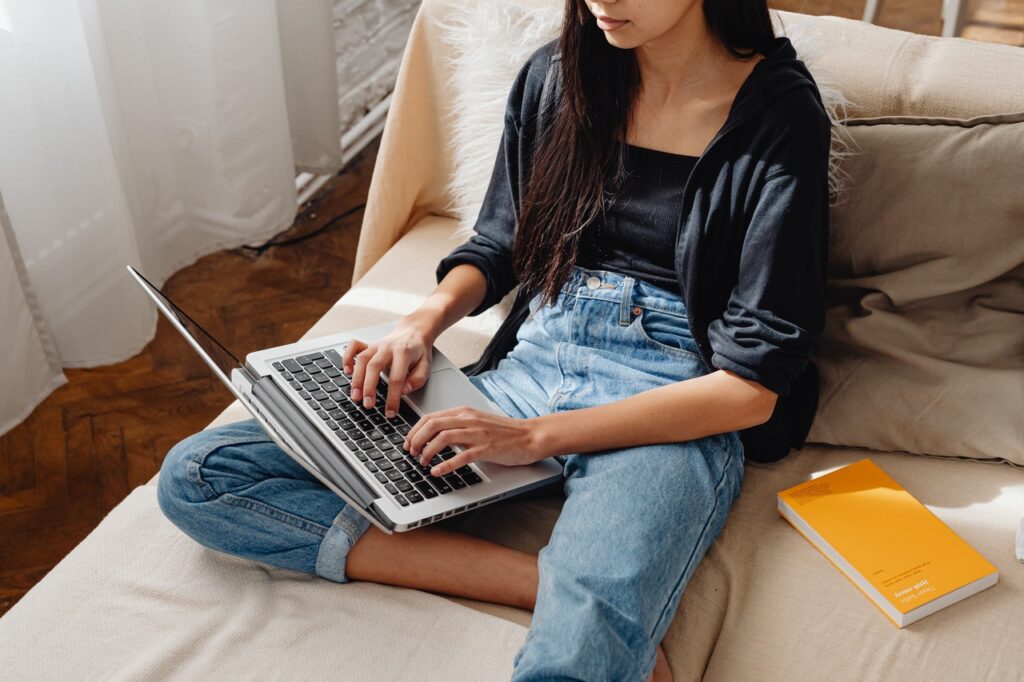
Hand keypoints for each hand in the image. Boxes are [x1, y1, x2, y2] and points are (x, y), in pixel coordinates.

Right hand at [341, 318, 433, 418]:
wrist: (414, 331)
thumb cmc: (418, 352)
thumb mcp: (426, 365)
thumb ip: (418, 379)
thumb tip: (404, 391)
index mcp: (404, 353)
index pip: (397, 378)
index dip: (393, 397)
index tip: (390, 412)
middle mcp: (388, 348)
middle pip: (374, 367)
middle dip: (369, 388)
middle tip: (368, 405)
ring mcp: (376, 345)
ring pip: (362, 359)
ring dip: (357, 379)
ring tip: (356, 396)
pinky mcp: (368, 344)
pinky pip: (354, 346)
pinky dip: (347, 357)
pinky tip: (347, 371)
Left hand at [402, 406, 546, 476]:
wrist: (530, 436)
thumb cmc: (504, 432)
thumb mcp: (477, 422)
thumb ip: (457, 425)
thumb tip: (434, 436)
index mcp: (464, 412)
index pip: (430, 417)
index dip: (414, 431)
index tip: (408, 443)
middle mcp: (469, 419)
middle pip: (432, 425)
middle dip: (416, 440)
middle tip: (411, 454)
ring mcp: (477, 433)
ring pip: (442, 438)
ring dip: (427, 452)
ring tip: (423, 462)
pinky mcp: (486, 448)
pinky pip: (461, 456)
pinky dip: (445, 465)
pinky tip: (438, 472)